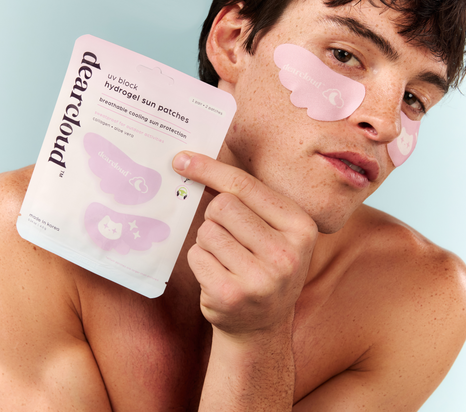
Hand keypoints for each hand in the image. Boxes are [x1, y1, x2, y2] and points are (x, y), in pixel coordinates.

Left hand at [172, 151, 317, 339]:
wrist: (262, 325)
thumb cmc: (264, 265)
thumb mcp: (275, 231)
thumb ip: (249, 199)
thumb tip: (194, 162)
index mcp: (302, 227)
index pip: (246, 186)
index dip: (210, 169)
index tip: (183, 160)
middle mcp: (287, 253)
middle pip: (222, 205)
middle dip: (216, 216)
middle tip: (229, 236)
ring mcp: (261, 278)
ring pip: (207, 231)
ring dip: (208, 241)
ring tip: (226, 259)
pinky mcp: (232, 295)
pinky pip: (196, 255)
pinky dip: (200, 260)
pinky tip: (218, 275)